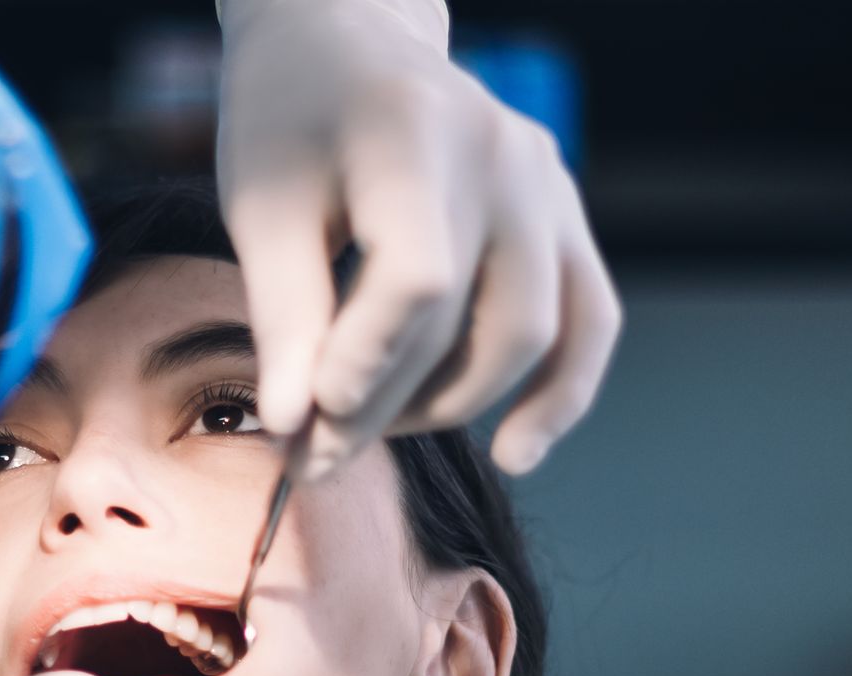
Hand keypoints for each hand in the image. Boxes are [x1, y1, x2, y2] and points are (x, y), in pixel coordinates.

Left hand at [217, 0, 621, 474]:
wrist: (347, 42)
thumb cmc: (291, 123)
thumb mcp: (261, 206)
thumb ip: (283, 317)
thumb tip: (294, 428)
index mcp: (414, 132)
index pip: (417, 278)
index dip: (365, 363)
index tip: (304, 421)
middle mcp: (502, 154)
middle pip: (465, 320)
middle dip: (384, 406)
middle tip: (313, 456)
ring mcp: (546, 184)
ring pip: (528, 334)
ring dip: (448, 405)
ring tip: (365, 430)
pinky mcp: (564, 216)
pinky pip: (590, 318)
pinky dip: (560, 393)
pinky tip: (515, 454)